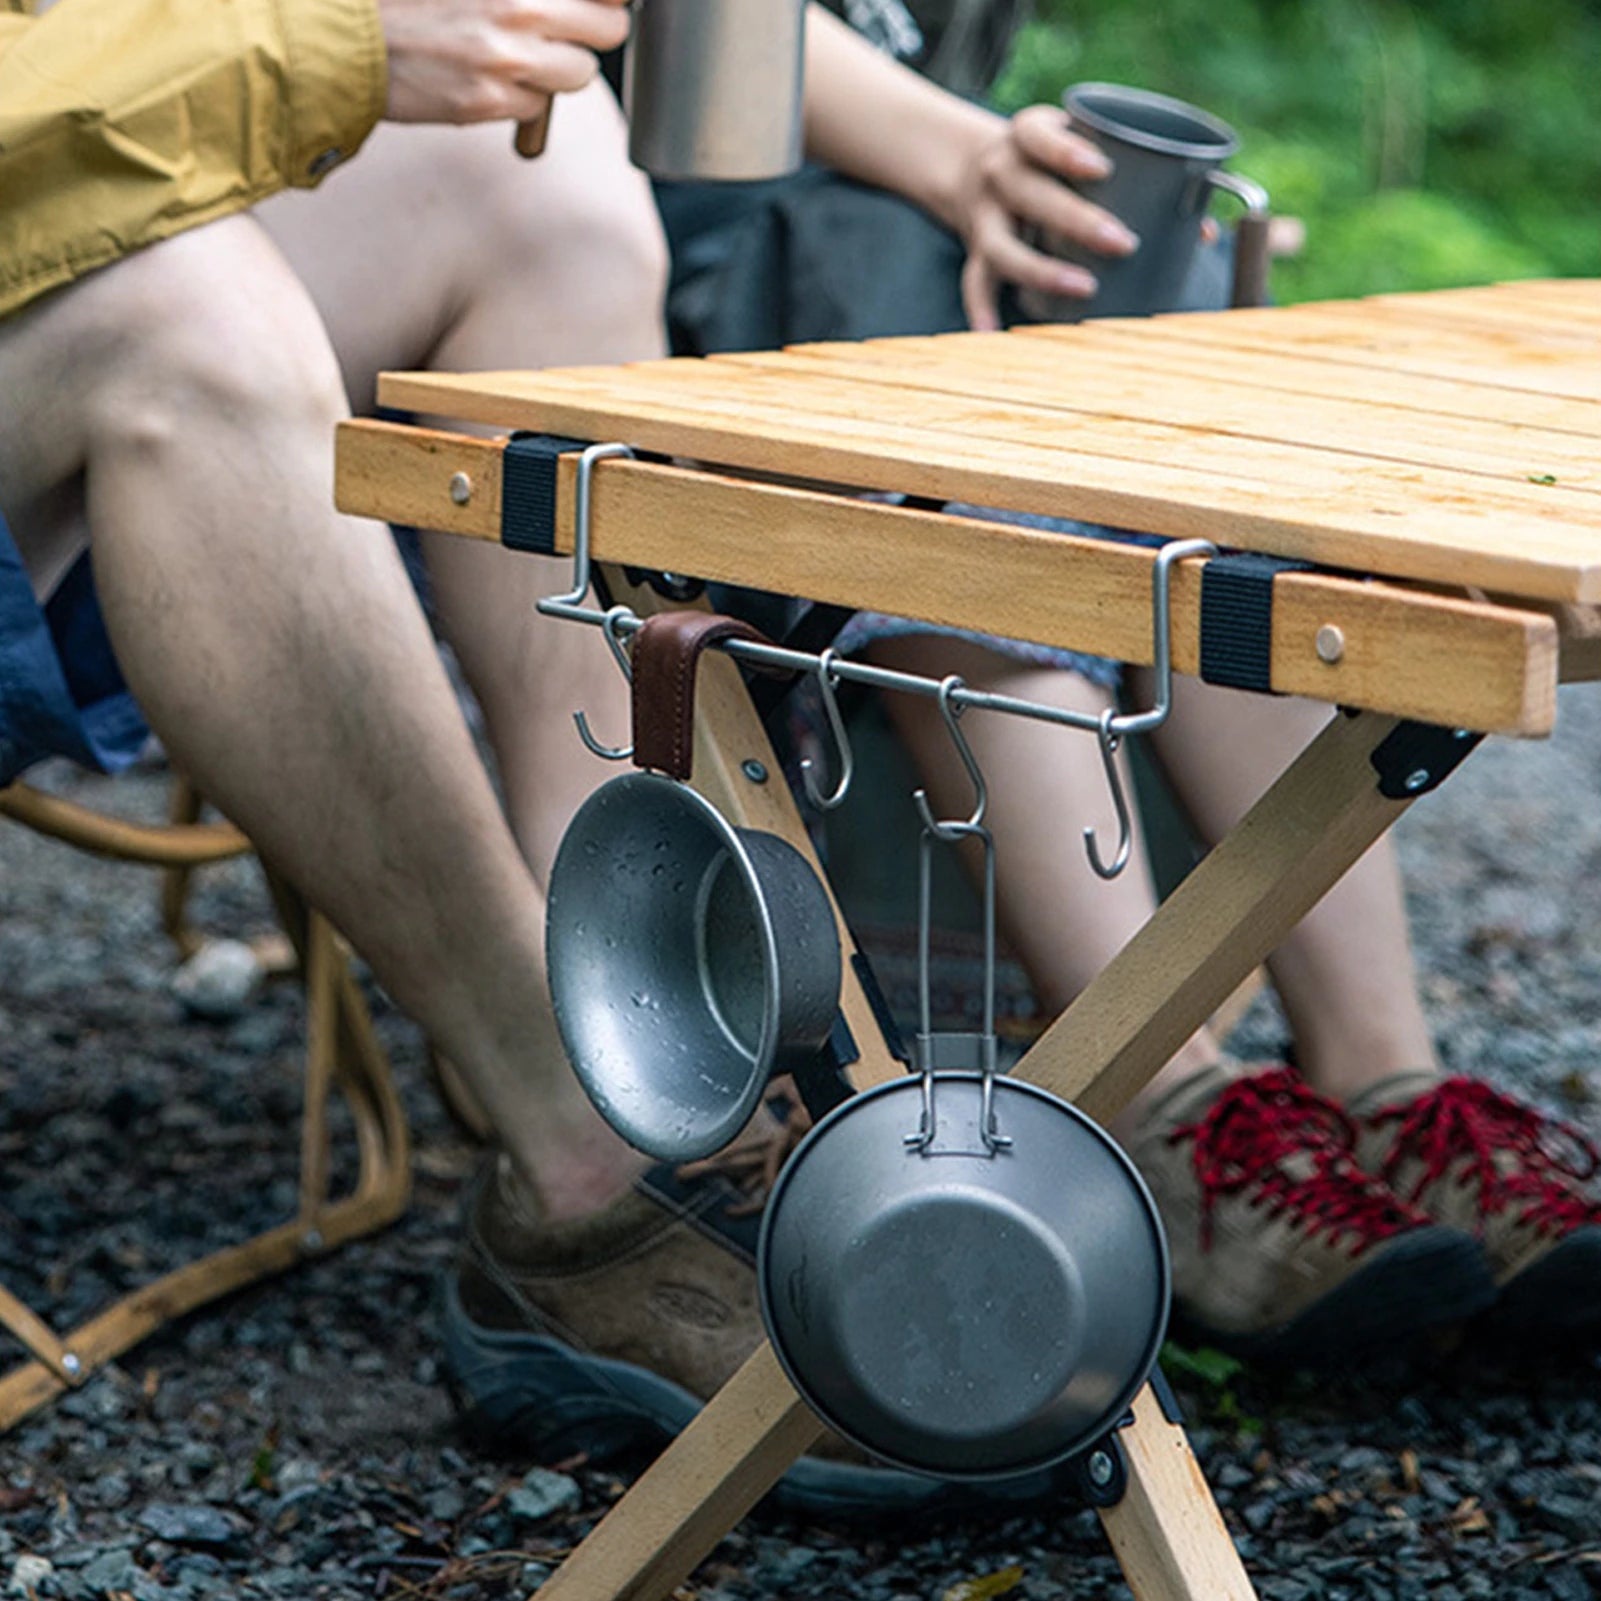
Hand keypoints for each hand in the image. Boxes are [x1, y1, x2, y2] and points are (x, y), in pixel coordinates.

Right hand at [378, 0, 630, 123]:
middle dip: (593, 32)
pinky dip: (521, 98)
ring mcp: (507, 58)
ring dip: (558, 70)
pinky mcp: (490, 101)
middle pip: (610, 30)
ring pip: (579, 75)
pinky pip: (537, 107)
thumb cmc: (411, 0)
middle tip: (566, 30)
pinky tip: (486, 77)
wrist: (350, 36)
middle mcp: (520, 8)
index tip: (597, 6)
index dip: (605, 2)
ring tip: (517, 55)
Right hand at [950, 105, 1140, 331]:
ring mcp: (984, 216)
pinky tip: (991, 332)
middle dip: (1077, 220)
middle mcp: (1000, 173)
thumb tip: (1204, 231)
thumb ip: (1138, 174)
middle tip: (1122, 242)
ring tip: (1083, 288)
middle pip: (1032, 195)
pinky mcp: (976, 250)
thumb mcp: (1079, 145)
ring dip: (1041, 270)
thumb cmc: (1052, 160)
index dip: (1066, 151)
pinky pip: (974, 282)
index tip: (1103, 169)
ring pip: (1003, 246)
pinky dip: (981, 308)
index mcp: (1026, 136)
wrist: (973, 167)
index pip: (1038, 137)